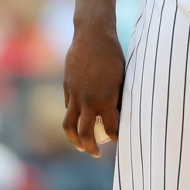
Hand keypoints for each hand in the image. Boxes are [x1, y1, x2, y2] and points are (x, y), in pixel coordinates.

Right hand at [62, 23, 124, 156]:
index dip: (116, 138)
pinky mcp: (67, 87)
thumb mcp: (122, 77)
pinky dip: (73, 117)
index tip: (119, 143)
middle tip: (96, 154)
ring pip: (69, 125)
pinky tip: (78, 120)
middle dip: (90, 148)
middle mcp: (88, 99)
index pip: (112, 128)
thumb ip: (119, 97)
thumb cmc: (114, 55)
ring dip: (74, 139)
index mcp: (106, 98)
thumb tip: (122, 114)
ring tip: (80, 146)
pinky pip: (68, 108)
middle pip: (86, 133)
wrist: (92, 35)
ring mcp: (75, 94)